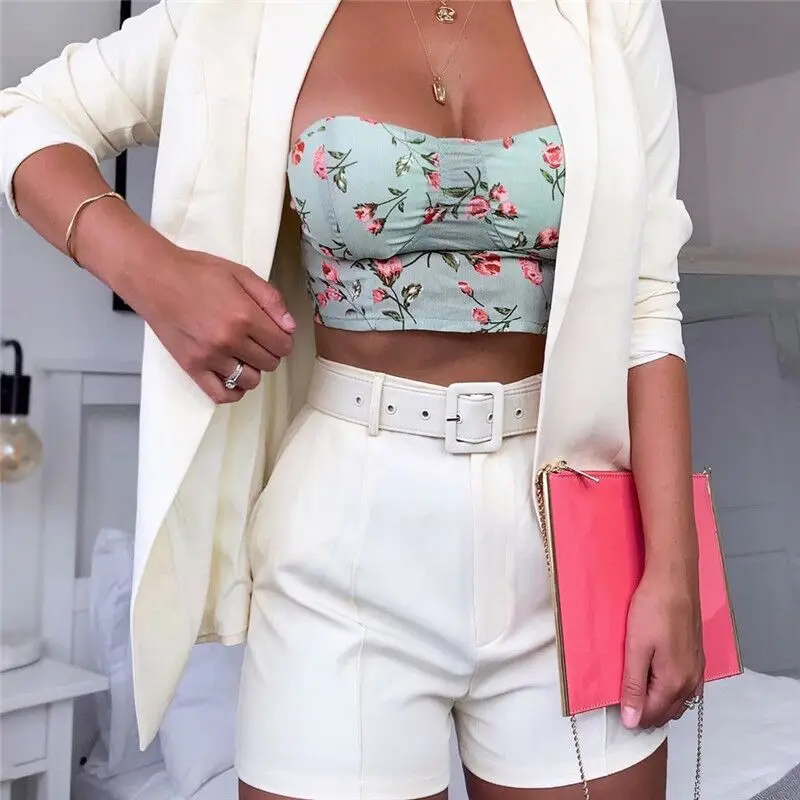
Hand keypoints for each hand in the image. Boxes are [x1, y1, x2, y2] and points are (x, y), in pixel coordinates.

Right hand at [127, 246, 294, 402]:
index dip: (284, 339)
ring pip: (250, 381)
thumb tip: (290, 327)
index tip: (275, 332)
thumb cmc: (197, 272)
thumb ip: (270, 299)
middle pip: (270, 364)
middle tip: (258, 339)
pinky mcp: (192, 367)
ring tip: (243, 354)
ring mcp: (209, 357)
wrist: (155, 278)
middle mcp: (229, 340)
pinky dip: (233, 390)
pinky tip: (233, 375)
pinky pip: (221, 394)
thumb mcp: (241, 273)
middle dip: (270, 352)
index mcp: (244, 316)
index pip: (283, 345)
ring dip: (253, 370)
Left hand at [620, 564, 704, 728]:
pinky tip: (659, 680)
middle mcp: (691, 682)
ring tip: (638, 692)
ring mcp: (697, 670)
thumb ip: (633, 686)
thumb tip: (631, 721)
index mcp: (674, 683)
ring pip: (679, 701)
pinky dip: (672, 692)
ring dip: (661, 703)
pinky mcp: (698, 657)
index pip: (652, 715)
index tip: (616, 709)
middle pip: (668, 712)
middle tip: (624, 700)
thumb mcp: (635, 649)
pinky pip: (687, 687)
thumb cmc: (653, 611)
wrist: (674, 582)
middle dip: (647, 712)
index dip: (633, 716)